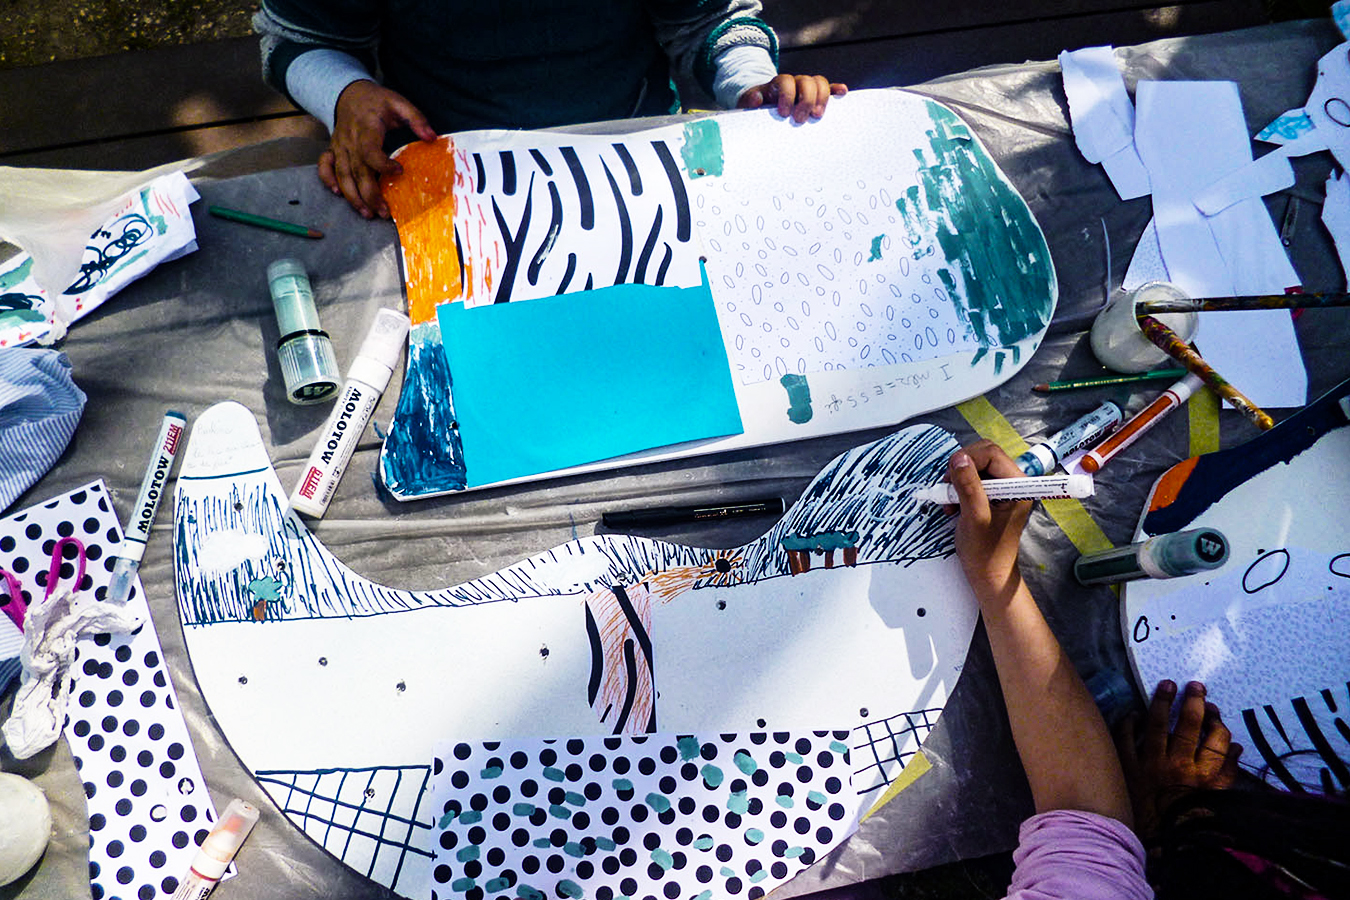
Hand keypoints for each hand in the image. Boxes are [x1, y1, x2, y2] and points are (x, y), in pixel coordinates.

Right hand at [319, 80, 436, 218]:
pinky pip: (325, 166)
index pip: (370, 151)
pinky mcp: (333, 150)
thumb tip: (432, 137)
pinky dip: (328, 180)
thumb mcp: (399, 103)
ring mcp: (339, 146)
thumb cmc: (377, 101)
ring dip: (353, 196)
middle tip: (385, 213)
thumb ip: (416, 118)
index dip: (383, 164)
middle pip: (357, 171)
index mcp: (366, 128)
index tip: (400, 171)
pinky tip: (338, 194)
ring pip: (342, 175)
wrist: (350, 94)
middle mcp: (350, 140)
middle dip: (370, 195)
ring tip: (367, 213)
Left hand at [737, 74, 847, 122]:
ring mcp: (806, 88)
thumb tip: (756, 99)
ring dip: (821, 98)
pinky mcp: (816, 96)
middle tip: (800, 119)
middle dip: (806, 100)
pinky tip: (842, 93)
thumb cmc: (756, 107)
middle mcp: (794, 82)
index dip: (787, 95)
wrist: (763, 106)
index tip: (784, 113)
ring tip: (816, 115)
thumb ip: (749, 100)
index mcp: (778, 84)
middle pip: (806, 81)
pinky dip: (836, 90)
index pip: (785, 81)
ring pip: (819, 82)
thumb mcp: (747, 103)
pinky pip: (829, 89)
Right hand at [946, 440, 1032, 605]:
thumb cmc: (985, 551)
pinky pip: (972, 480)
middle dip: (961, 468)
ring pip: (975, 467)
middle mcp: (1013, 483)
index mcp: (1018, 485)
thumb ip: (968, 486)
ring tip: (949, 502)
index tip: (949, 478)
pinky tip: (952, 506)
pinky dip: (958, 489)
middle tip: (947, 487)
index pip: (991, 454)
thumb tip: (959, 458)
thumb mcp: (974, 517)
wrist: (988, 574)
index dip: (967, 459)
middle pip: (983, 456)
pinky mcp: (992, 497)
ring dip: (957, 480)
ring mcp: (1003, 490)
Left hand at [1116, 680, 1242, 839]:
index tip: (1214, 712)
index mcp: (1203, 777)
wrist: (1156, 844)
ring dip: (1163, 702)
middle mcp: (1178, 767)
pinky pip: (1125, 739)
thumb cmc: (1189, 821)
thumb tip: (1236, 747)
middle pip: (1188, 727)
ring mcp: (1150, 766)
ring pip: (1157, 726)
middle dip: (1194, 703)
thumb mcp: (1216, 801)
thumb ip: (1227, 774)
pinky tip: (1134, 713)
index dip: (1217, 724)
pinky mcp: (1127, 768)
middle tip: (1195, 686)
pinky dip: (1129, 723)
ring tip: (1168, 685)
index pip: (1217, 742)